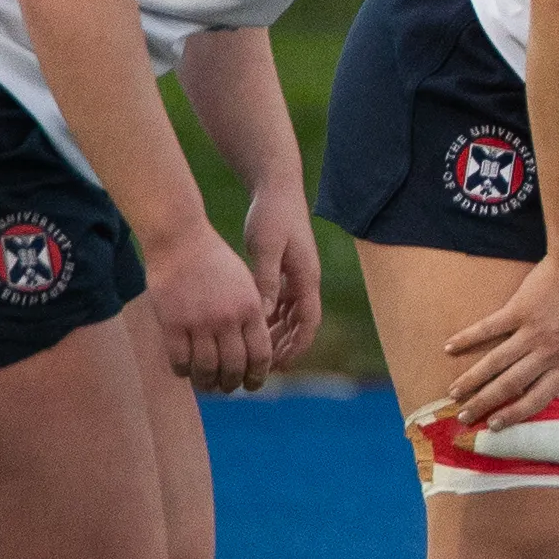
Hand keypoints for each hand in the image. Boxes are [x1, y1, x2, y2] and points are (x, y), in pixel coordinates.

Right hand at [144, 220, 278, 398]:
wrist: (180, 240)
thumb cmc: (214, 260)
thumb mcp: (245, 283)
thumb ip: (251, 313)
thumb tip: (254, 348)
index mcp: (251, 308)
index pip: (260, 355)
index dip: (257, 376)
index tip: (252, 385)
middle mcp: (228, 319)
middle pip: (234, 367)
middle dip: (232, 384)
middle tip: (227, 388)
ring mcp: (200, 323)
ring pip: (207, 369)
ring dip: (207, 383)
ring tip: (206, 385)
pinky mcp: (173, 324)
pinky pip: (180, 360)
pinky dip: (183, 372)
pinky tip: (184, 372)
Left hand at [242, 192, 325, 370]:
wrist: (277, 189)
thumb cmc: (272, 216)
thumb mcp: (266, 248)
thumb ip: (265, 281)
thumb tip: (263, 314)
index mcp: (306, 277)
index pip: (308, 323)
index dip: (296, 347)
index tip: (278, 366)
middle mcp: (306, 280)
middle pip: (301, 324)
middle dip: (285, 348)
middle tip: (263, 368)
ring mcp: (297, 275)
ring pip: (290, 315)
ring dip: (276, 335)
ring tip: (254, 354)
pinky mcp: (286, 270)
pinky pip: (281, 302)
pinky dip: (269, 318)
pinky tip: (250, 328)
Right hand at [437, 251, 558, 434]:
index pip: (539, 398)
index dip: (515, 414)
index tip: (495, 426)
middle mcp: (548, 352)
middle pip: (511, 385)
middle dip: (485, 404)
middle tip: (464, 417)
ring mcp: (532, 331)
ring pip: (496, 362)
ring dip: (472, 379)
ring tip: (453, 392)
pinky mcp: (518, 310)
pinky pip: (488, 328)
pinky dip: (467, 338)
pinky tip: (449, 347)